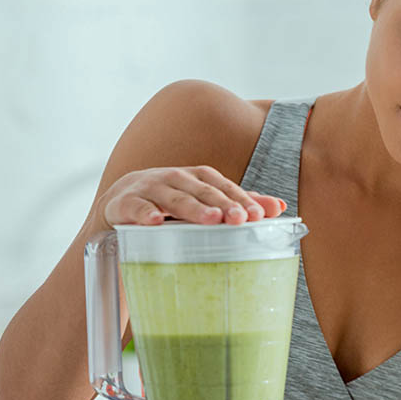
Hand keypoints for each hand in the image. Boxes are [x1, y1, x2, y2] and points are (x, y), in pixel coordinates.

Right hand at [96, 165, 285, 226]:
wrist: (121, 202)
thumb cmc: (171, 204)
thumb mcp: (203, 202)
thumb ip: (238, 203)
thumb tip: (279, 206)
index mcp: (197, 178)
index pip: (223, 186)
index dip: (241, 199)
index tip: (259, 215)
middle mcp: (175, 178)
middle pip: (202, 191)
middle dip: (223, 204)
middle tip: (240, 219)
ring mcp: (149, 189)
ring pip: (174, 198)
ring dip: (193, 208)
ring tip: (211, 220)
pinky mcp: (125, 203)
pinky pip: (136, 207)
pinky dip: (146, 213)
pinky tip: (156, 221)